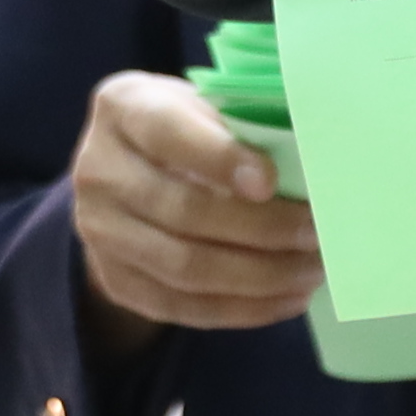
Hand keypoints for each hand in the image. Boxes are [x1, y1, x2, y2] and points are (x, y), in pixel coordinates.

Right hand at [69, 71, 322, 338]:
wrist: (129, 172)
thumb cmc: (190, 129)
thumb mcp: (206, 106)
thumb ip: (244, 126)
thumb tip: (316, 166)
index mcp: (123, 108)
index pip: (167, 133)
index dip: (220, 159)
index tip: (271, 183)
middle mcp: (97, 170)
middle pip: (183, 211)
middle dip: (261, 229)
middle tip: (317, 235)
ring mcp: (99, 231)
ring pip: (185, 267)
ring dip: (259, 276)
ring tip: (311, 271)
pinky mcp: (115, 280)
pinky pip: (182, 307)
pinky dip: (242, 308)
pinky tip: (287, 298)